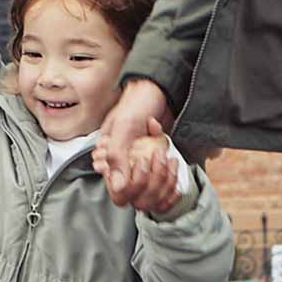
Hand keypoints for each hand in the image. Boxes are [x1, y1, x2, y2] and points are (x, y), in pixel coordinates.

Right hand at [95, 82, 176, 210]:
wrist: (161, 90)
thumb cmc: (138, 103)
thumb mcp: (124, 127)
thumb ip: (116, 157)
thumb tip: (118, 188)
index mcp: (108, 155)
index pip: (116, 187)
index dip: (130, 184)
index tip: (140, 165)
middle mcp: (124, 162)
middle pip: (136, 191)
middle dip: (150, 177)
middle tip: (156, 155)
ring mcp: (141, 163)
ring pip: (151, 189)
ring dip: (162, 173)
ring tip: (164, 154)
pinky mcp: (157, 162)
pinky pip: (164, 181)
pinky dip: (171, 172)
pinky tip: (172, 159)